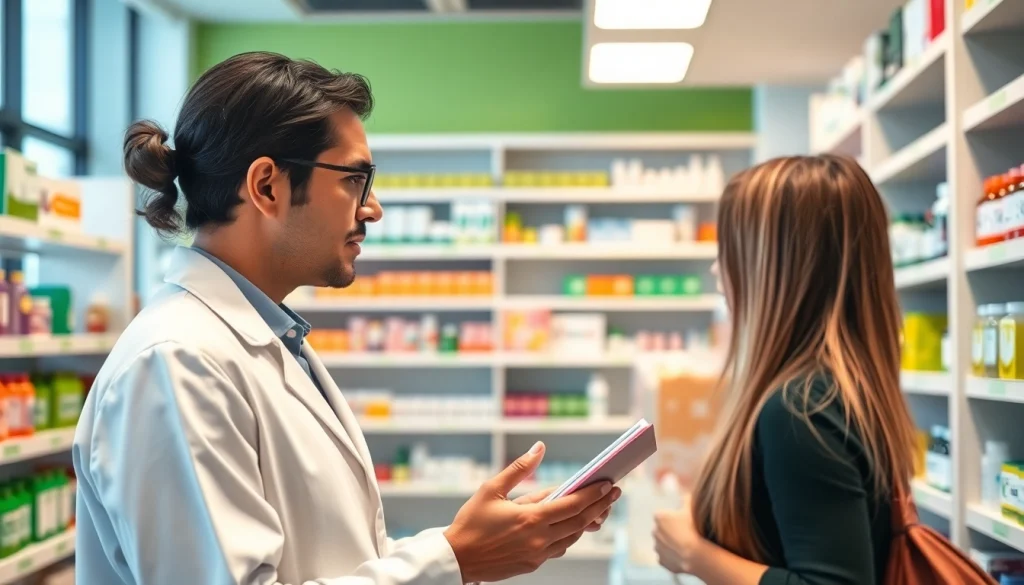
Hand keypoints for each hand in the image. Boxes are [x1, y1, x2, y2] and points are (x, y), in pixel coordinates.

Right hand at [444, 442, 620, 582]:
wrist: (457, 559)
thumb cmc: (471, 522)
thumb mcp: (491, 489)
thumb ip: (519, 469)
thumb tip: (539, 448)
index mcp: (530, 518)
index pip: (572, 504)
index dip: (593, 494)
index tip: (608, 484)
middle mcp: (539, 539)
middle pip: (579, 522)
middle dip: (600, 506)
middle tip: (614, 493)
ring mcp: (537, 555)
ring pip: (572, 538)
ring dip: (587, 522)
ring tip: (598, 508)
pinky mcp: (532, 564)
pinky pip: (558, 549)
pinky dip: (568, 535)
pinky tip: (572, 525)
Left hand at [653, 494, 705, 574]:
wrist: (694, 555)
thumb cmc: (693, 529)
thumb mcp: (692, 510)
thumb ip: (687, 500)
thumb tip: (686, 496)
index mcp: (659, 517)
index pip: (665, 516)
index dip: (675, 519)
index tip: (684, 523)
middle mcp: (654, 531)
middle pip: (663, 530)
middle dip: (671, 531)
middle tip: (686, 534)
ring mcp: (657, 547)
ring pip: (663, 543)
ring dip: (671, 544)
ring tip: (686, 546)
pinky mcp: (660, 560)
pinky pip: (666, 556)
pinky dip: (672, 556)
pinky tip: (683, 555)